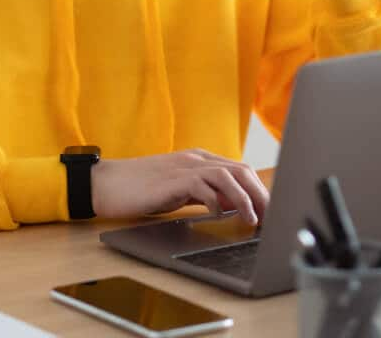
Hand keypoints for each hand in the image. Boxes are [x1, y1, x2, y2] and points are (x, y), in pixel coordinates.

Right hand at [90, 148, 268, 225]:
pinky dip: (217, 202)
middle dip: (260, 194)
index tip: (271, 211)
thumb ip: (206, 193)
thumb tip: (233, 205)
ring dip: (245, 199)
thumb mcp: (181, 191)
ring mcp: (186, 167)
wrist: (109, 183)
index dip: (260, 190)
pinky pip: (204, 187)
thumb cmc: (143, 189)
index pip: (240, 170)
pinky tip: (218, 216)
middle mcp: (197, 159)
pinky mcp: (174, 179)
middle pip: (241, 171)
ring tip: (251, 220)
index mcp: (200, 160)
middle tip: (270, 218)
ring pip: (228, 176)